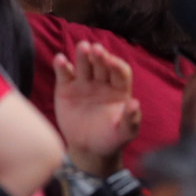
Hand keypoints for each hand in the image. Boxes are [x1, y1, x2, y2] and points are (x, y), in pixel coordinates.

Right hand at [52, 42, 139, 178]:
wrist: (88, 149)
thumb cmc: (110, 139)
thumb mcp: (124, 133)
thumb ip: (131, 120)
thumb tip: (135, 103)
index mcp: (119, 89)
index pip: (120, 72)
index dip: (116, 66)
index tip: (111, 62)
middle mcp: (102, 83)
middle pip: (102, 65)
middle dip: (99, 57)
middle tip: (96, 49)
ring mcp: (83, 84)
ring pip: (84, 65)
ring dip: (83, 55)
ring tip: (82, 47)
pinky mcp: (66, 89)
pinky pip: (65, 74)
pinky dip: (61, 66)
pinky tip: (60, 59)